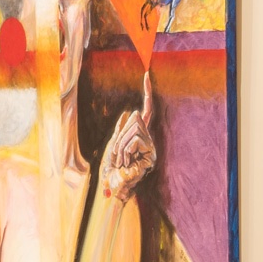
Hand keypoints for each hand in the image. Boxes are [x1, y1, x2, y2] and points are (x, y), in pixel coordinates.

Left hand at [101, 71, 156, 198]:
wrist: (113, 186)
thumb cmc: (111, 169)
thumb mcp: (113, 144)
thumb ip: (122, 129)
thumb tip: (132, 112)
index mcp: (139, 134)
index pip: (145, 111)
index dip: (147, 93)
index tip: (147, 75)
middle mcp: (148, 138)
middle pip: (135, 118)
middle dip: (120, 135)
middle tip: (117, 155)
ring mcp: (151, 147)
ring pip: (134, 129)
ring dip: (121, 145)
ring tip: (122, 161)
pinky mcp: (151, 155)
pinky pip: (135, 140)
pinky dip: (126, 151)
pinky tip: (128, 163)